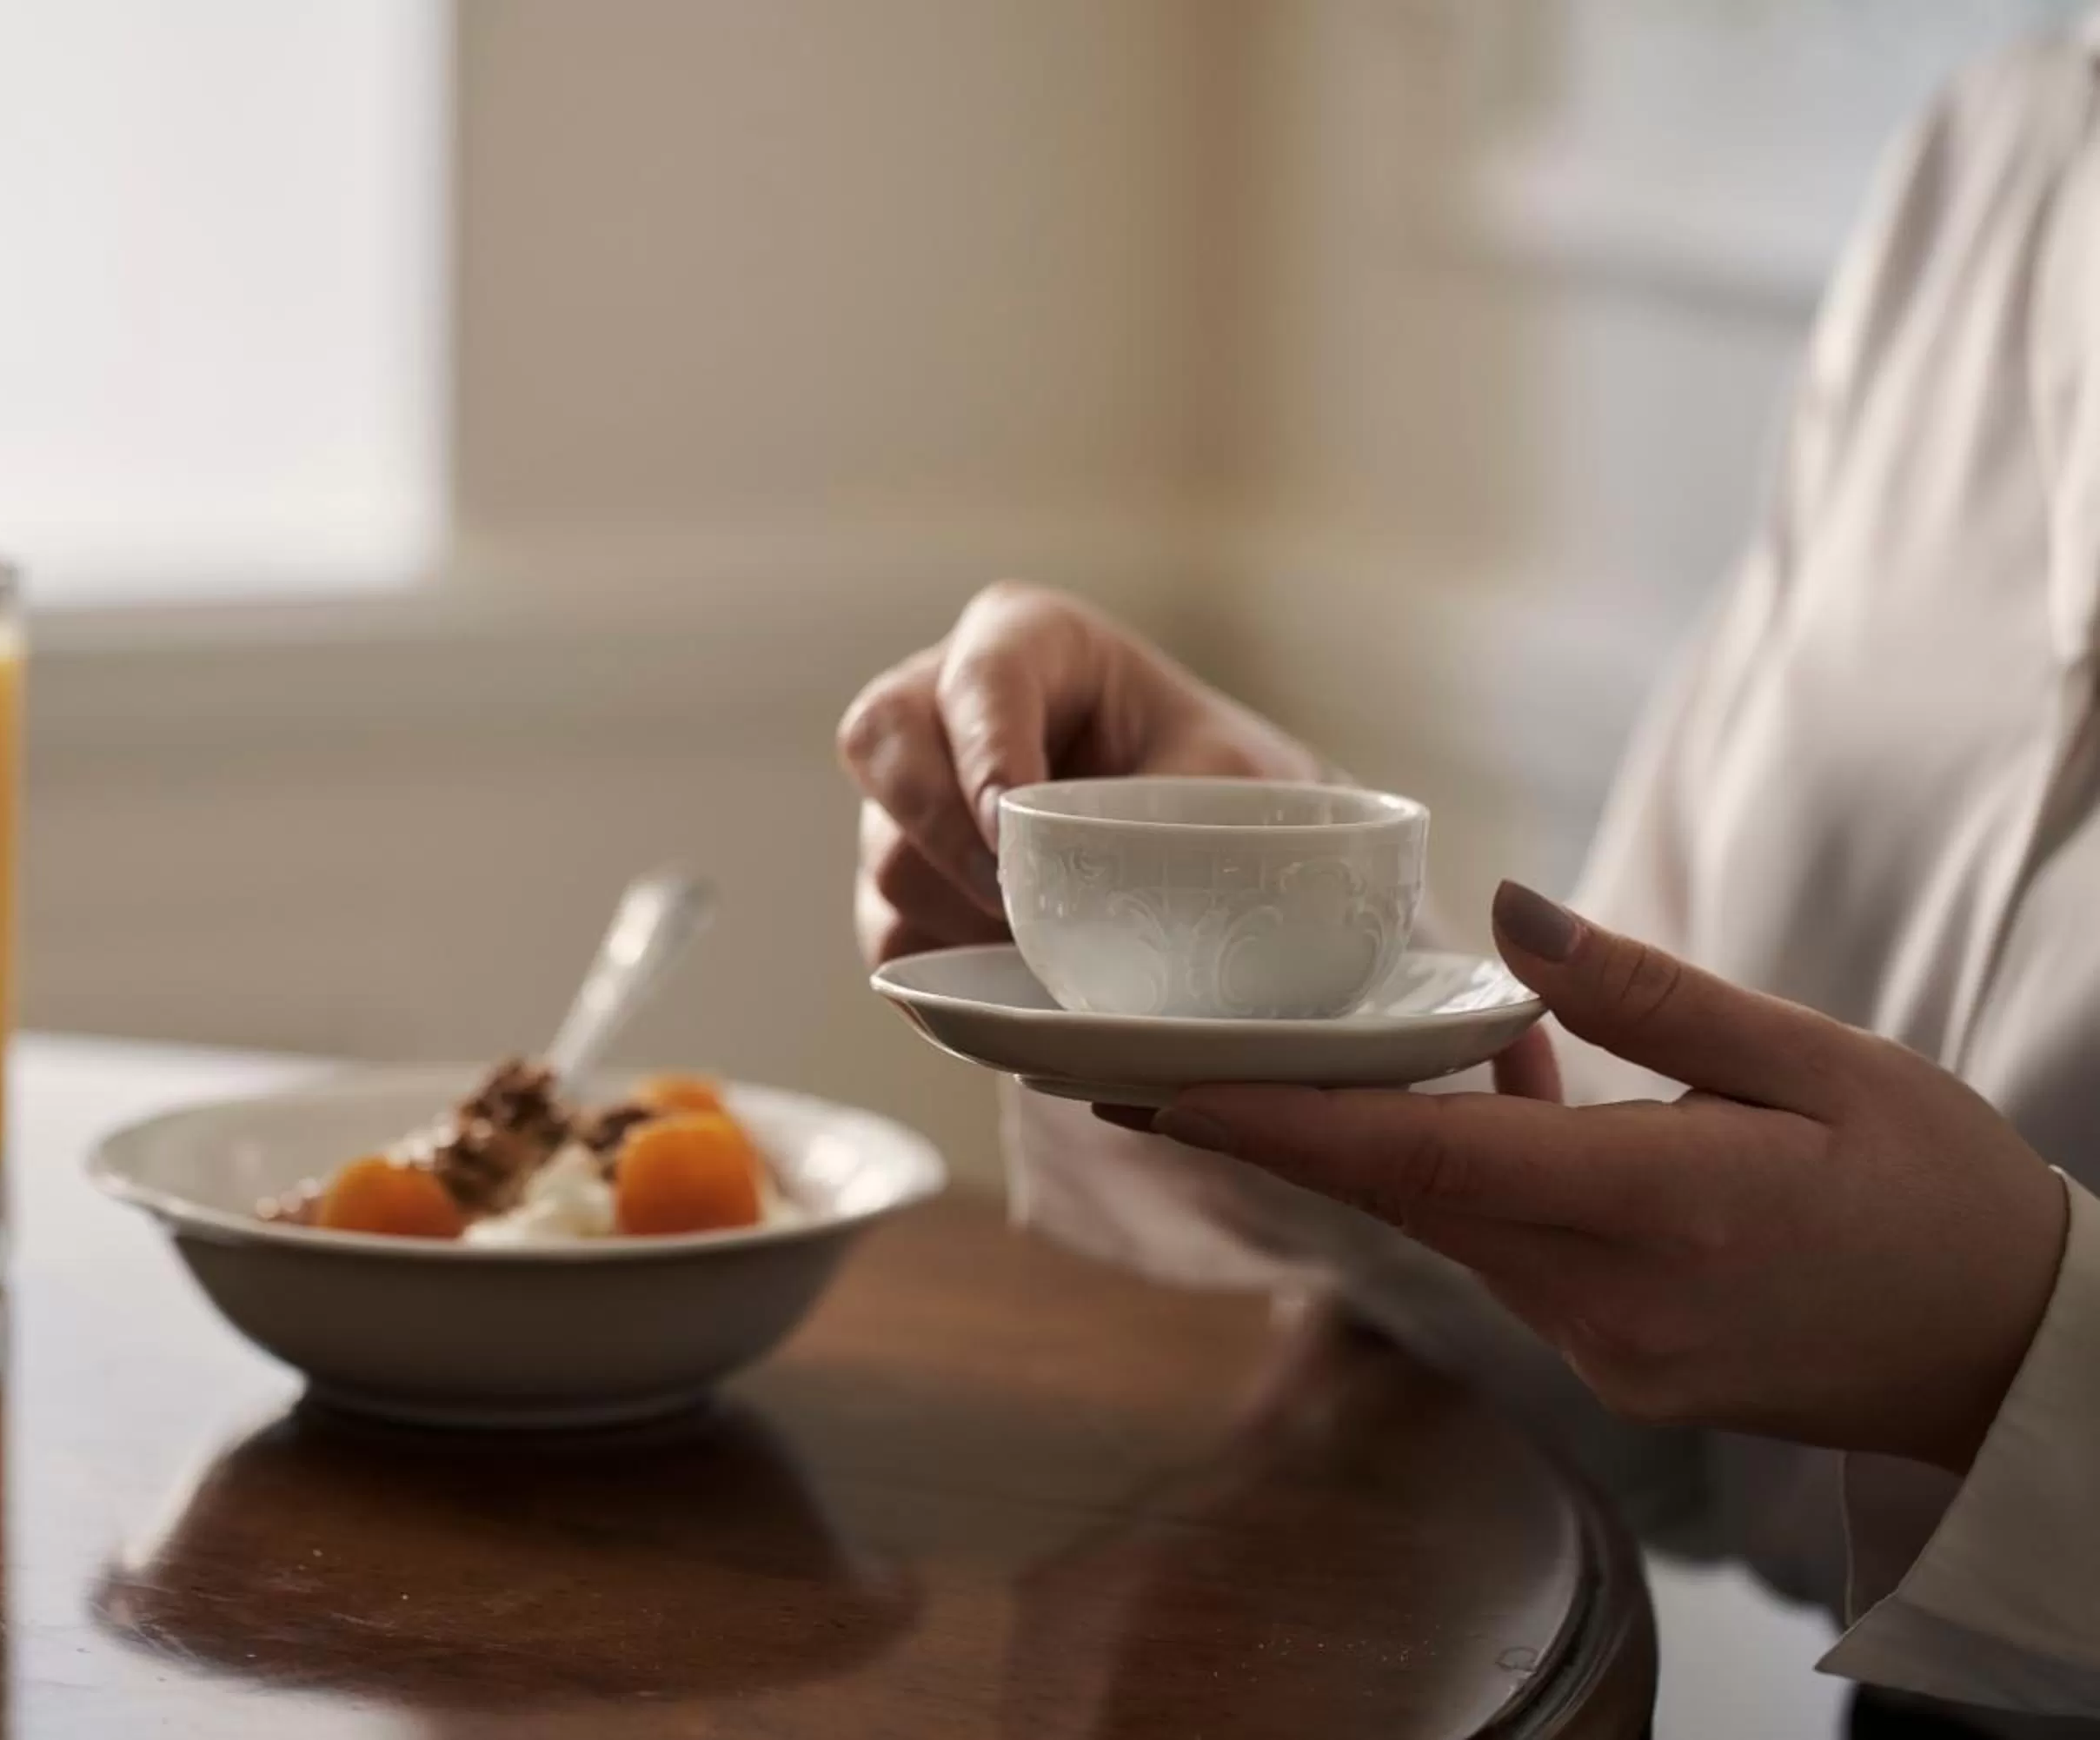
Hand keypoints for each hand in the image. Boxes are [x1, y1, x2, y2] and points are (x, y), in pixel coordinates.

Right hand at [837, 582, 1319, 966]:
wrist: (1222, 854)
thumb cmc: (1222, 788)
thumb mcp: (1226, 778)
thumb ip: (1161, 811)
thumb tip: (1088, 887)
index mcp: (1027, 639)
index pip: (978, 678)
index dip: (987, 754)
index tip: (1014, 829)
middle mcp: (943, 702)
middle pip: (880, 742)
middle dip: (937, 829)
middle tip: (1009, 896)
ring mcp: (911, 795)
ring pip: (888, 855)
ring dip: (964, 916)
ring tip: (1055, 951)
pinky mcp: (906, 881)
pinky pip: (892, 936)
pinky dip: (951, 972)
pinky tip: (1022, 979)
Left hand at [1149, 882, 2070, 1472]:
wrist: (2018, 1360)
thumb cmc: (1938, 1191)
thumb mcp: (1817, 1061)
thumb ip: (1647, 993)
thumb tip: (1505, 911)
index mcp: (1661, 1213)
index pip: (1421, 1164)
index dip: (1277, 1124)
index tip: (1156, 1089)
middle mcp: (1607, 1303)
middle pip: (1402, 1199)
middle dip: (1272, 1131)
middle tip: (1137, 1070)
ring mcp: (1606, 1352)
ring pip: (1449, 1228)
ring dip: (1379, 1146)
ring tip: (1275, 1062)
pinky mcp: (1617, 1366)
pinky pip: (1507, 1256)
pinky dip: (1472, 1180)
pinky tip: (1483, 1098)